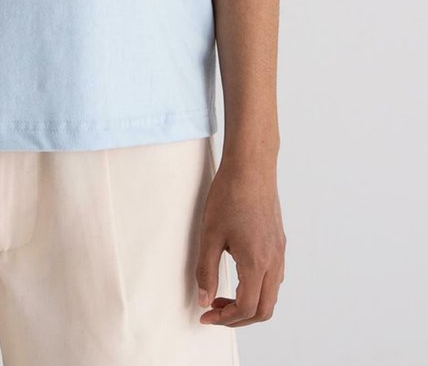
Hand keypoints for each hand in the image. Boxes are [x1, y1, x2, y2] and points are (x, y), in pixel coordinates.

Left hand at [194, 157, 285, 326]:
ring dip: (250, 304)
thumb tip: (204, 299)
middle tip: (215, 312)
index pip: (246, 308)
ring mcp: (279, 252)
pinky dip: (258, 288)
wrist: (251, 166)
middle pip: (264, 310)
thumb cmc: (229, 195)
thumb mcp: (210, 234)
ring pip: (272, 295)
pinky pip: (275, 278)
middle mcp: (274, 262)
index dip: (225, 318)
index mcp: (256, 263)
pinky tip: (239, 276)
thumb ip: (206, 270)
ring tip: (224, 296)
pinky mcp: (279, 242)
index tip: (206, 315)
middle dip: (239, 318)